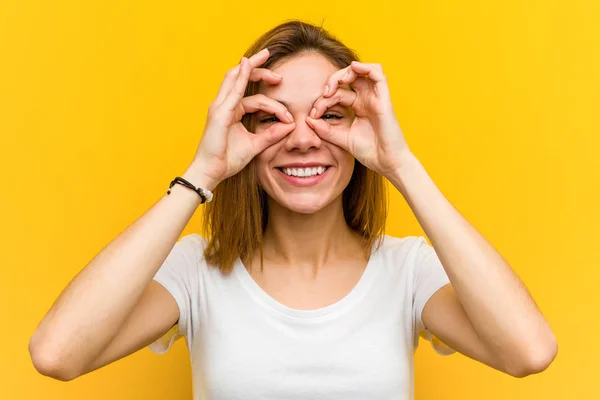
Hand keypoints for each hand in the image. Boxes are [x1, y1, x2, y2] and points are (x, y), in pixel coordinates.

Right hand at [188, 48, 295, 188]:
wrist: (211, 172)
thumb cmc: (227, 160)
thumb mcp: (255, 145)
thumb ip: (272, 134)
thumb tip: (290, 125)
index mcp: (232, 112)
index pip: (254, 97)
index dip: (274, 105)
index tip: (288, 117)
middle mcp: (225, 105)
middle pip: (241, 79)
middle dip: (259, 70)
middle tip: (279, 72)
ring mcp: (220, 106)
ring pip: (236, 78)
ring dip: (251, 66)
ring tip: (266, 56)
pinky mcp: (220, 112)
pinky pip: (233, 90)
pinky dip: (241, 76)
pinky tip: (248, 64)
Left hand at [306, 61, 412, 177]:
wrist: (387, 163)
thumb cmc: (370, 152)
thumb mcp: (342, 139)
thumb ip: (326, 130)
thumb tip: (308, 119)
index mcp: (358, 107)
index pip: (338, 93)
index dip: (323, 100)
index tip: (313, 114)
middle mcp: (367, 99)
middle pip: (348, 77)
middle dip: (332, 82)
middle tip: (324, 95)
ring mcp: (376, 97)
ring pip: (362, 70)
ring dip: (346, 71)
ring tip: (336, 83)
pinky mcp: (384, 98)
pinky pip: (378, 73)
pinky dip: (365, 67)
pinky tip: (352, 69)